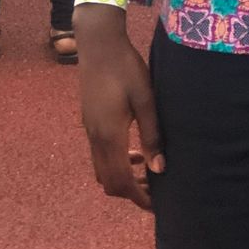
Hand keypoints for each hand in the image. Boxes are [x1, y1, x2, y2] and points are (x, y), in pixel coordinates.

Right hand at [77, 9, 162, 211]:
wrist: (99, 44)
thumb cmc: (126, 68)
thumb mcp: (146, 99)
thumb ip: (152, 135)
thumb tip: (159, 169)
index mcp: (110, 135)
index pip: (120, 181)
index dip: (138, 197)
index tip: (156, 204)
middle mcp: (95, 137)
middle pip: (108, 181)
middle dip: (130, 191)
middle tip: (154, 188)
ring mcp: (89, 130)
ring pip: (101, 169)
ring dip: (121, 176)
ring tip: (146, 168)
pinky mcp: (89, 121)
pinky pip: (99, 154)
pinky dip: (115, 161)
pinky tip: (133, 149)